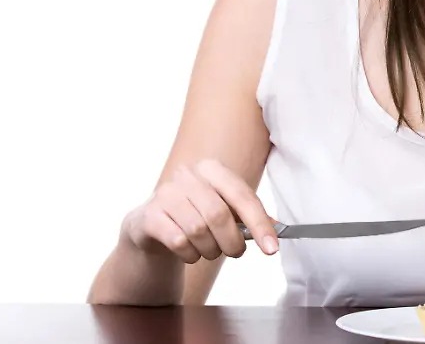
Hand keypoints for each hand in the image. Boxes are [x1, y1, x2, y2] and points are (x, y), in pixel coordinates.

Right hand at [119, 159, 278, 263]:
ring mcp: (164, 194)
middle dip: (232, 241)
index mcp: (211, 169)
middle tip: (235, 252)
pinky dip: (189, 254)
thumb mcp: (224, 211)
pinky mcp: (147, 216)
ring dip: (210, 249)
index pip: (242, 195)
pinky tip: (190, 253)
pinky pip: (177, 241)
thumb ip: (250, 217)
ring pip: (197, 230)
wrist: (152, 226)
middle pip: (218, 214)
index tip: (271, 248)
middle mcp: (186, 176)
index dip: (259, 223)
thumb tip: (276, 229)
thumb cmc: (195, 215)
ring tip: (209, 251)